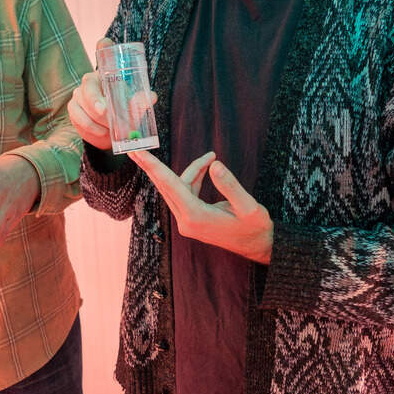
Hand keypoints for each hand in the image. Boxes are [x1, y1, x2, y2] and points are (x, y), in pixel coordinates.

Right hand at [67, 37, 155, 151]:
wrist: (112, 134)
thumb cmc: (125, 115)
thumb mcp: (135, 109)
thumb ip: (140, 102)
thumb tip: (151, 96)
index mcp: (108, 74)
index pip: (103, 54)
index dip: (103, 47)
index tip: (105, 43)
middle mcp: (91, 79)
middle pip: (89, 83)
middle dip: (96, 100)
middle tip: (105, 112)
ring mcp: (79, 93)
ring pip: (83, 103)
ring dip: (97, 119)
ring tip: (111, 129)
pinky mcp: (73, 108)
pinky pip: (78, 117)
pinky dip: (91, 127)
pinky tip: (102, 133)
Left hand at [130, 150, 273, 263]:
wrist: (259, 245)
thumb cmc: (255, 227)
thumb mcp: (249, 206)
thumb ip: (230, 185)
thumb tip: (214, 164)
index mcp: (196, 217)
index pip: (169, 185)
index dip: (153, 166)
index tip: (137, 153)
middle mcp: (186, 221)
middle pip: (166, 186)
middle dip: (152, 166)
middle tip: (134, 148)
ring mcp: (187, 222)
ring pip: (179, 187)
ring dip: (192, 170)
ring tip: (210, 157)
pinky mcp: (191, 220)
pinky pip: (186, 193)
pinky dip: (195, 178)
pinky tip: (207, 168)